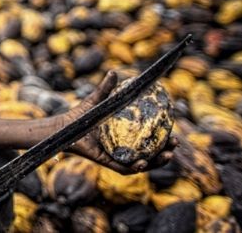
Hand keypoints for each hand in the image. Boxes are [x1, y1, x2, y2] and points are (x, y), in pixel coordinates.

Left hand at [61, 71, 176, 174]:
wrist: (65, 127)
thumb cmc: (83, 114)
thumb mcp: (97, 100)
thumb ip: (105, 88)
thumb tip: (113, 72)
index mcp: (128, 135)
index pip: (151, 137)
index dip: (165, 136)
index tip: (175, 130)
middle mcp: (126, 147)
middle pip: (152, 153)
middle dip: (167, 151)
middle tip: (175, 143)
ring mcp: (118, 157)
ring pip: (143, 164)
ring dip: (157, 162)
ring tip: (167, 155)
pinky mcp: (108, 163)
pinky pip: (124, 169)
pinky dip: (135, 168)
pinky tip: (142, 164)